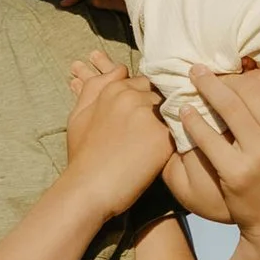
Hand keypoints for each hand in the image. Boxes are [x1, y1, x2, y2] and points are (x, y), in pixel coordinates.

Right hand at [63, 51, 175, 219]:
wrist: (88, 188)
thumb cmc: (82, 156)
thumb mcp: (79, 115)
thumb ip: (93, 87)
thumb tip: (114, 70)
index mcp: (113, 89)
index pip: (142, 81)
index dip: (146, 96)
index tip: (147, 111)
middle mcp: (131, 96)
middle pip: (159, 93)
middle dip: (160, 105)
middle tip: (157, 126)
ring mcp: (148, 114)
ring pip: (172, 108)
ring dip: (171, 119)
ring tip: (166, 138)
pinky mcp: (162, 136)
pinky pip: (180, 129)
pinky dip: (179, 136)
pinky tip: (174, 147)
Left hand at [169, 62, 259, 259]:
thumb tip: (254, 70)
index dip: (248, 72)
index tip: (232, 69)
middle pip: (248, 89)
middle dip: (224, 77)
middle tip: (204, 70)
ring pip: (228, 106)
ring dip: (206, 87)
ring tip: (193, 77)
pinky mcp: (236, 172)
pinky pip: (208, 137)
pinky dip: (193, 120)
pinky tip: (184, 112)